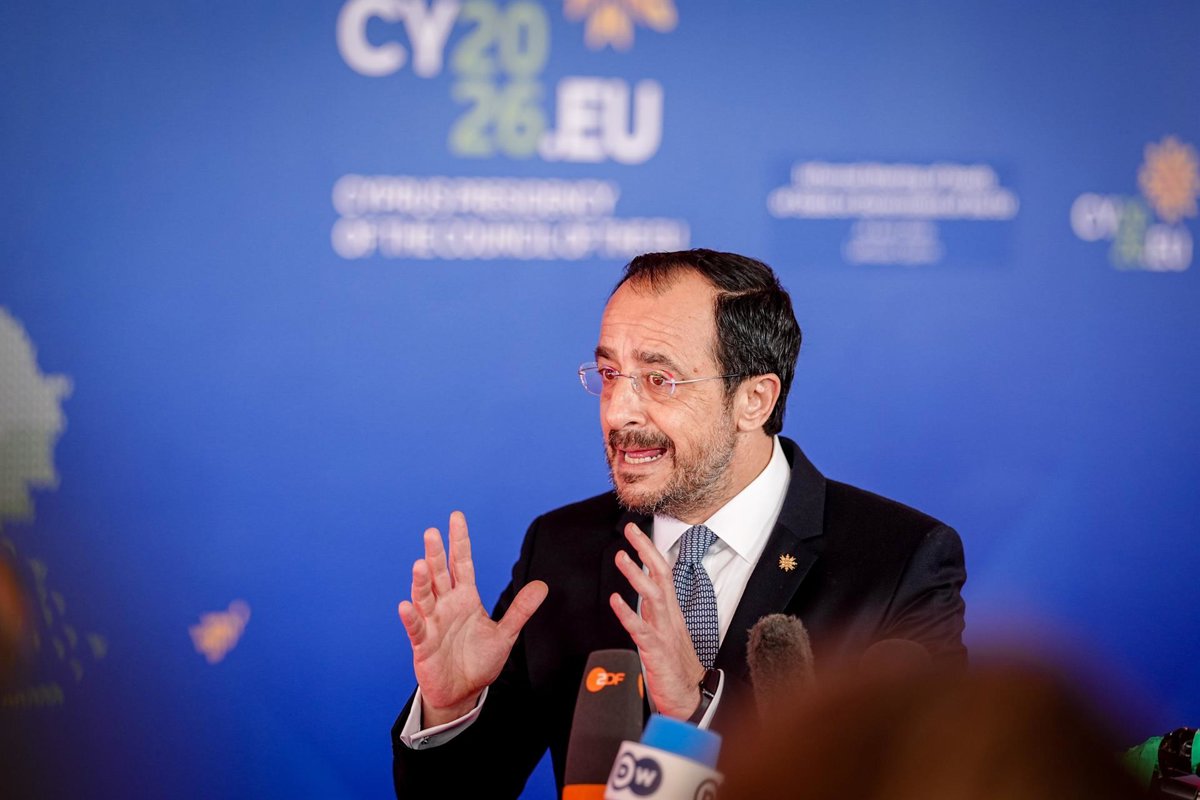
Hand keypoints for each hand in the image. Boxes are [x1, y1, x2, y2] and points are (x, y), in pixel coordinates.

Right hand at [398, 511, 547, 726]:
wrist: (463, 692)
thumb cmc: (479, 661)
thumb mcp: (505, 634)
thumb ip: (520, 610)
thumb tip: (542, 586)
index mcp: (465, 598)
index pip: (461, 563)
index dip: (460, 541)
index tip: (456, 518)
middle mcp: (446, 605)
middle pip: (440, 574)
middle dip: (436, 553)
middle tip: (432, 532)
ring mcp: (433, 622)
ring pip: (425, 596)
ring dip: (421, 581)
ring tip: (420, 564)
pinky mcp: (423, 644)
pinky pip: (416, 628)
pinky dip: (411, 617)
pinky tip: (406, 606)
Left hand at [609, 522, 705, 719]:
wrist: (689, 699)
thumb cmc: (675, 667)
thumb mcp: (664, 632)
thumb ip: (653, 612)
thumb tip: (639, 594)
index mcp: (670, 612)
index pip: (662, 573)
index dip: (650, 551)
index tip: (636, 532)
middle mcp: (669, 617)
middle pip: (661, 576)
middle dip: (646, 551)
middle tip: (631, 530)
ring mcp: (664, 633)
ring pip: (653, 597)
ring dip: (637, 576)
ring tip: (621, 557)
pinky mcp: (657, 651)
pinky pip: (641, 629)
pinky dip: (628, 613)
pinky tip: (615, 601)